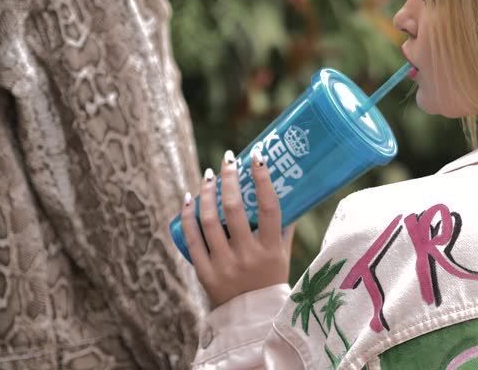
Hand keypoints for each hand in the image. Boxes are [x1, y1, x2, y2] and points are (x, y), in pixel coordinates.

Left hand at [181, 148, 294, 307]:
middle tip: (228, 160)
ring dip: (207, 192)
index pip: (269, 208)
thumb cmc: (271, 280)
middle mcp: (248, 256)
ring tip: (208, 175)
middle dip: (230, 178)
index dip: (263, 180)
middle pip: (235, 209)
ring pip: (210, 220)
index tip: (257, 157)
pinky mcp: (205, 273)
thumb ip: (284, 228)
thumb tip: (289, 192)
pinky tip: (189, 198)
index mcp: (271, 250)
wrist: (252, 321)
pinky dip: (188, 215)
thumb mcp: (283, 256)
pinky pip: (192, 239)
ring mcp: (224, 265)